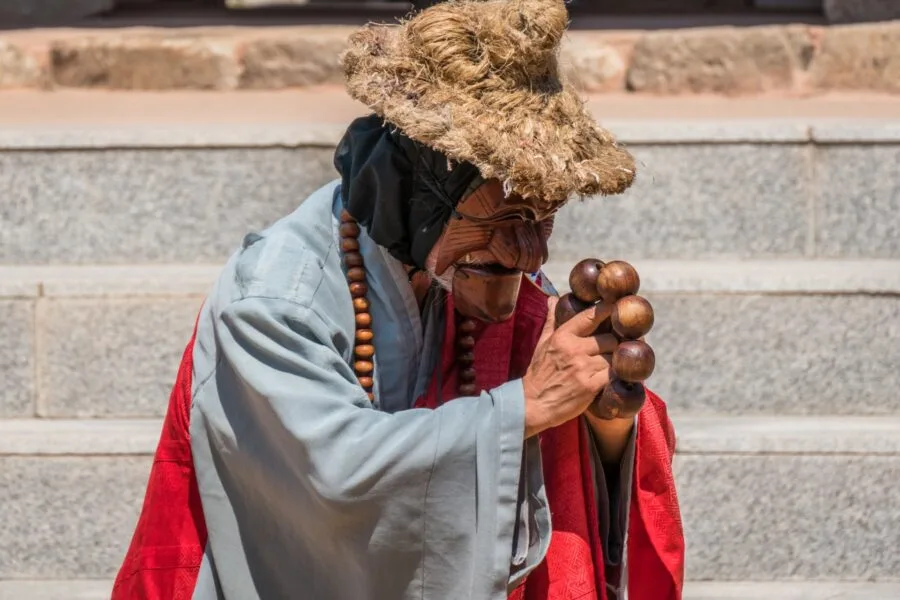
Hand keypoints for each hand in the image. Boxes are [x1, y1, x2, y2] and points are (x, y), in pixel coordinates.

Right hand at [522, 297, 617, 438]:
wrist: (533, 404)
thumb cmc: (539, 373)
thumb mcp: (542, 344)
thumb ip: (551, 321)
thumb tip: (552, 300)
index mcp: (562, 337)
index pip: (589, 317)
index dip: (606, 310)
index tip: (616, 306)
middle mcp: (574, 350)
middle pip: (608, 339)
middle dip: (612, 345)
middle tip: (610, 351)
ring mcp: (583, 368)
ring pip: (612, 358)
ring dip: (612, 362)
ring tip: (606, 367)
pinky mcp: (590, 386)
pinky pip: (612, 375)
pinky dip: (612, 376)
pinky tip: (608, 378)